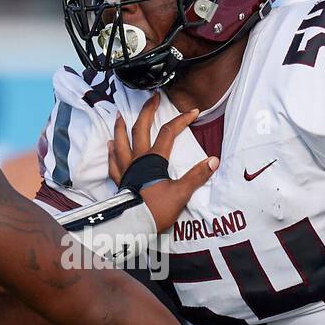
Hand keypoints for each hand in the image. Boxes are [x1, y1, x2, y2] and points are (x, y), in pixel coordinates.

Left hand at [108, 92, 217, 231]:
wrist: (134, 227)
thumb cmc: (157, 210)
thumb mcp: (181, 193)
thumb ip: (197, 176)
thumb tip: (214, 160)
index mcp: (154, 160)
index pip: (168, 133)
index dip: (181, 120)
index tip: (193, 112)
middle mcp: (137, 159)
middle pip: (140, 129)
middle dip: (147, 112)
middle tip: (151, 97)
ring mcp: (125, 169)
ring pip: (121, 142)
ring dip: (121, 127)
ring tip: (120, 115)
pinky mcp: (119, 181)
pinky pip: (113, 162)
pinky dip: (111, 151)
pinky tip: (109, 145)